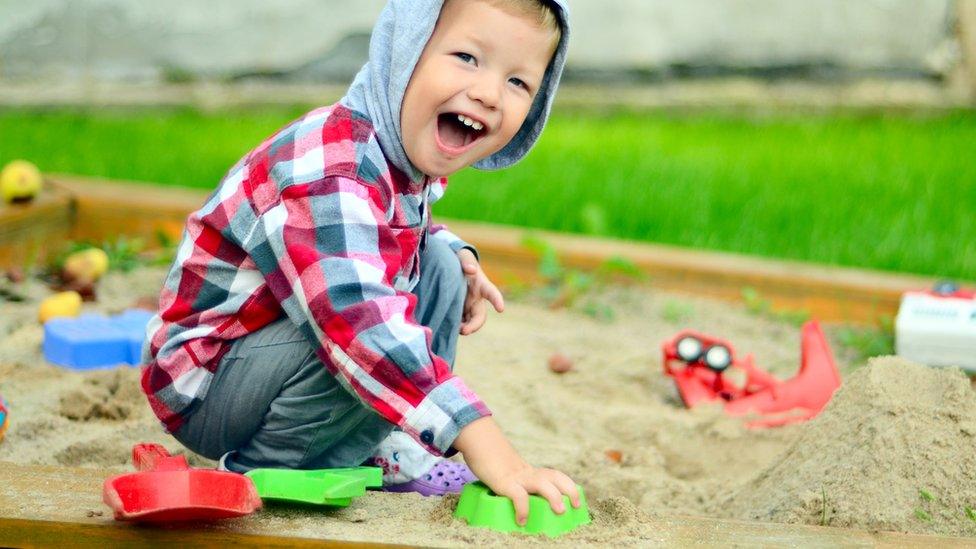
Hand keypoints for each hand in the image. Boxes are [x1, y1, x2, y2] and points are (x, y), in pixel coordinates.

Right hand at [453, 417, 580, 525]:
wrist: (479, 443)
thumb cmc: (491, 461)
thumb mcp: (509, 472)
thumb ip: (517, 481)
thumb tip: (519, 497)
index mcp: (530, 471)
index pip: (555, 475)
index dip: (568, 486)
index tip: (578, 499)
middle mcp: (528, 473)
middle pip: (555, 476)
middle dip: (570, 490)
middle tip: (577, 505)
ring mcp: (517, 477)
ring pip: (542, 484)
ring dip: (554, 497)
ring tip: (560, 511)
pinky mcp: (505, 483)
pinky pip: (518, 496)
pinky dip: (523, 508)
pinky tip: (522, 521)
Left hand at [456, 248, 503, 334]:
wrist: (451, 266)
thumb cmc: (460, 260)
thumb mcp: (463, 256)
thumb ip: (466, 261)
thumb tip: (471, 269)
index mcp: (481, 285)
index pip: (491, 293)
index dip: (497, 301)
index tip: (501, 309)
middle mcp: (477, 299)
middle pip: (480, 316)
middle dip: (474, 325)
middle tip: (464, 331)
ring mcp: (468, 307)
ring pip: (470, 322)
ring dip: (464, 328)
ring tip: (452, 330)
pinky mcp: (459, 311)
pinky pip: (459, 322)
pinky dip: (454, 327)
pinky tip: (446, 328)